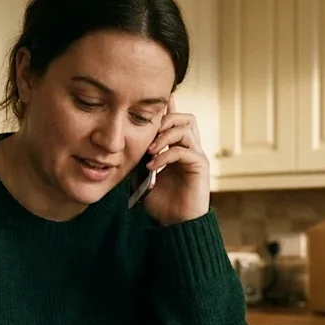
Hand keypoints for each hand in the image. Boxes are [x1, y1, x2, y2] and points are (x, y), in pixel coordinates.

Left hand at [141, 97, 210, 225]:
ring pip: (186, 128)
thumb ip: (140, 160)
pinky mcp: (200, 167)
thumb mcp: (143, 177)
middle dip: (166, 119)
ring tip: (149, 151)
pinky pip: (184, 151)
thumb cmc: (162, 203)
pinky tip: (152, 166)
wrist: (176, 225)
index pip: (175, 122)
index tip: (151, 100)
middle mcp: (190, 149)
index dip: (166, 109)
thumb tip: (124, 146)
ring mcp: (197, 156)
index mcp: (178, 149)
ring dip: (164, 136)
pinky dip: (166, 155)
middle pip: (186, 118)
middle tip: (148, 132)